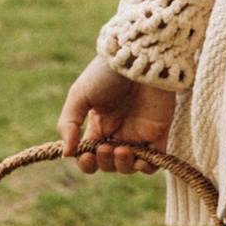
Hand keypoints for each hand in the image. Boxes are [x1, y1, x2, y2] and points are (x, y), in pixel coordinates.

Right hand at [59, 61, 176, 175]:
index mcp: (98, 124)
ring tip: (121, 149)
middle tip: (105, 147)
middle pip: (108, 163)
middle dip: (104, 162)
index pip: (90, 155)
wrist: (138, 58)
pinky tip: (139, 158)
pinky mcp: (159, 133)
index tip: (86, 155)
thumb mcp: (79, 95)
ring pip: (129, 166)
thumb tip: (67, 153)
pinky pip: (154, 162)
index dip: (87, 162)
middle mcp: (118, 132)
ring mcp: (139, 134)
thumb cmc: (106, 73)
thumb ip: (69, 124)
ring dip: (122, 165)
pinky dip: (145, 167)